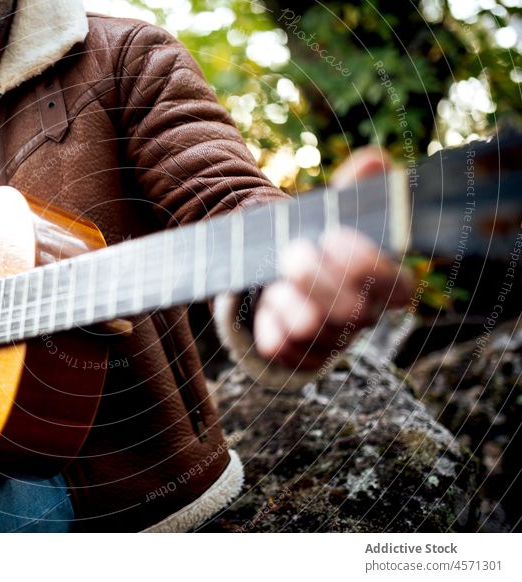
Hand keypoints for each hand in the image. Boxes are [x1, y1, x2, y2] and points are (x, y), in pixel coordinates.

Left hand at [253, 147, 413, 369]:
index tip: (331, 235)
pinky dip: (268, 324)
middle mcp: (364, 317)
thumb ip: (357, 187)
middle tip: (292, 252)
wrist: (284, 274)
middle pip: (352, 314)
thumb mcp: (336, 212)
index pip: (398, 286)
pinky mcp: (300, 356)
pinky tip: (268, 304)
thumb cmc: (319, 240)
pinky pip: (282, 349)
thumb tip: (375, 161)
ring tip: (277, 282)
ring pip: (313, 332)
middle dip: (317, 279)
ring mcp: (332, 341)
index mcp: (386, 283)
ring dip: (288, 300)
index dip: (365, 263)